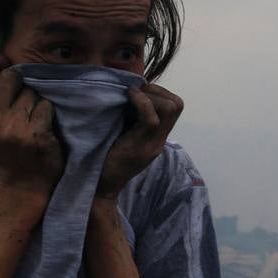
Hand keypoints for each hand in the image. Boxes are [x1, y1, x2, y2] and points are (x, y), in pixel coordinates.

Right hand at [0, 55, 65, 197]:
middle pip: (11, 76)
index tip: (4, 63)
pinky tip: (42, 129)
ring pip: (32, 92)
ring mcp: (13, 129)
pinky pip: (46, 106)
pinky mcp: (35, 135)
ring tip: (31, 121)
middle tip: (23, 103)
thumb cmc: (9, 146)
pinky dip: (48, 114)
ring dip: (36, 102)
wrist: (25, 182)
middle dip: (22, 84)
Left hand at [96, 82, 182, 198]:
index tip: (139, 92)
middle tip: (135, 93)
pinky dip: (140, 102)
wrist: (100, 187)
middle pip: (177, 104)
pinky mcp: (141, 148)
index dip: (159, 92)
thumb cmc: (105, 158)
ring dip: (149, 94)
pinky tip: (127, 98)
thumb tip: (132, 92)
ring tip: (130, 96)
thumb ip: (132, 119)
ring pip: (169, 108)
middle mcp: (159, 141)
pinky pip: (150, 118)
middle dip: (156, 90)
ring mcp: (152, 145)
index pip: (176, 106)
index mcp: (157, 137)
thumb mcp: (124, 133)